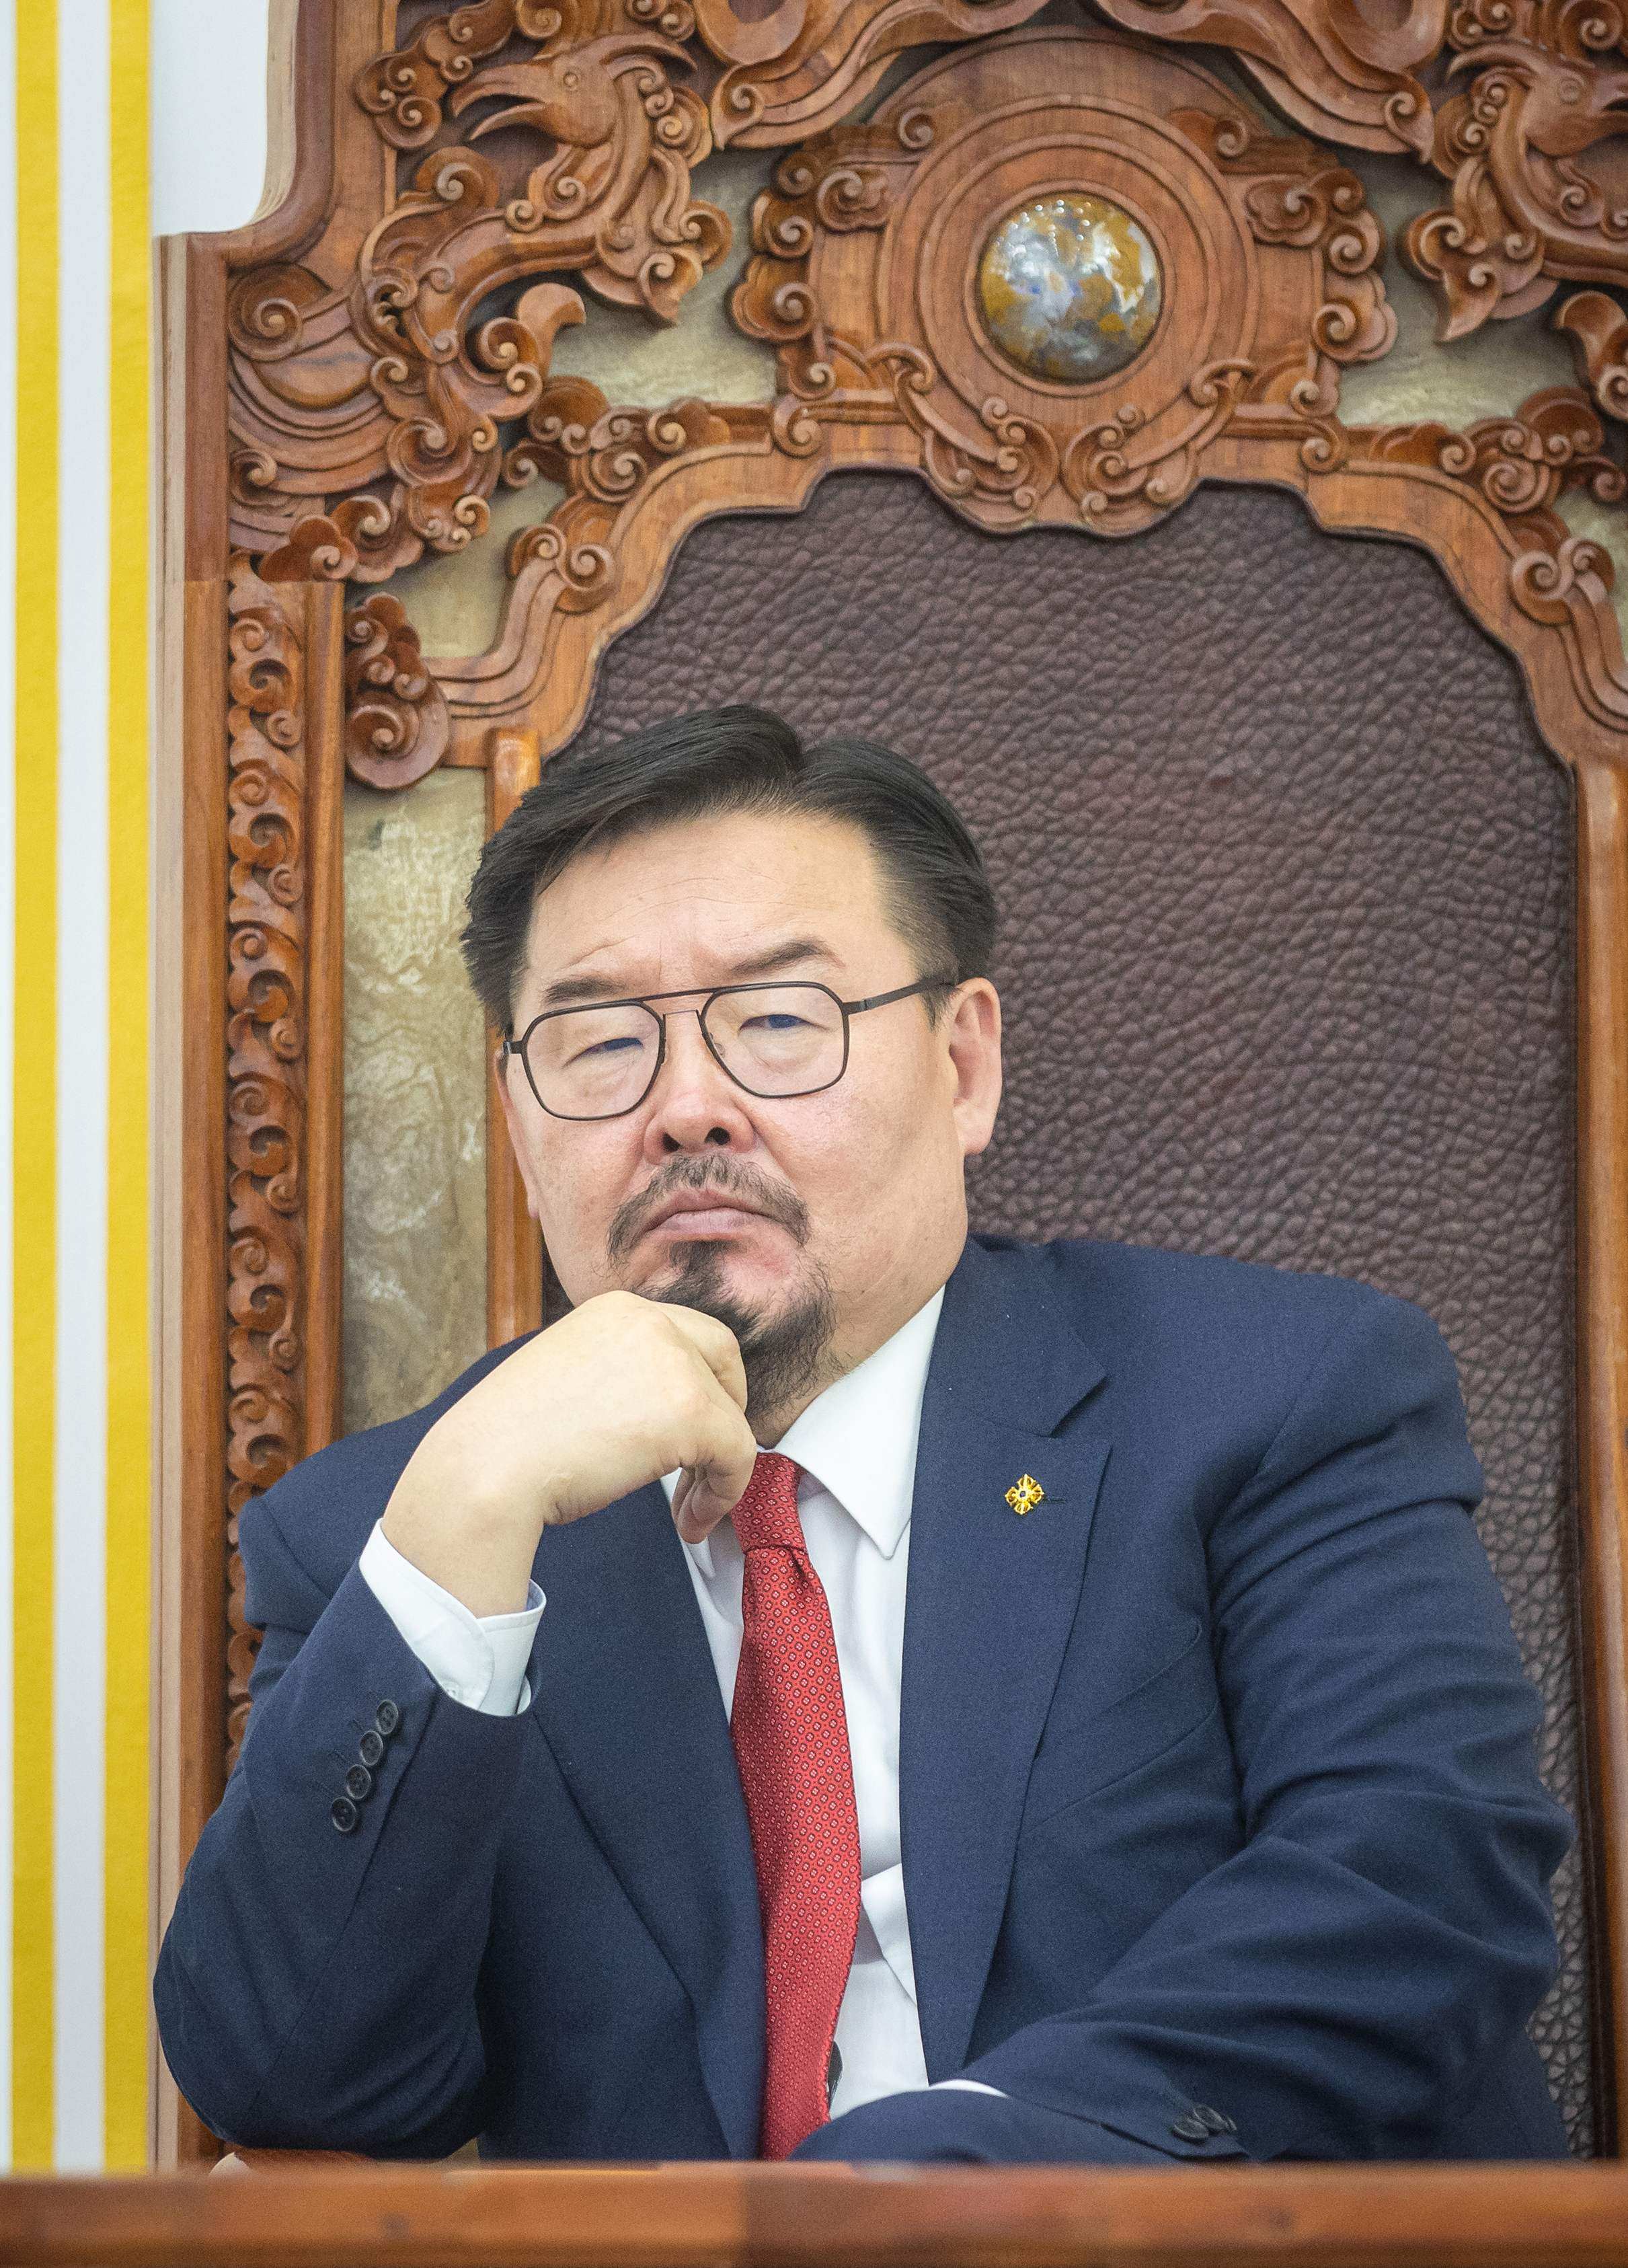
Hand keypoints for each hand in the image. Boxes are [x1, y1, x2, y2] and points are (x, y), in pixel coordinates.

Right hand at [380, 1291, 757, 1614]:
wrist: (486, 1469)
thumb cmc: (511, 1443)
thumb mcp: (573, 1380)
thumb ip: (620, 1378)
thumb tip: (660, 1414)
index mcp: (616, 1310)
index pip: (689, 1335)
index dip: (702, 1384)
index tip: (689, 1434)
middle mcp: (648, 1321)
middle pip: (724, 1359)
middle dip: (724, 1413)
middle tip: (705, 1465)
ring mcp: (673, 1362)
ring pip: (731, 1417)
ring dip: (717, 1469)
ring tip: (685, 1509)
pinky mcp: (691, 1411)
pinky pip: (737, 1456)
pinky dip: (722, 1495)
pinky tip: (688, 1523)